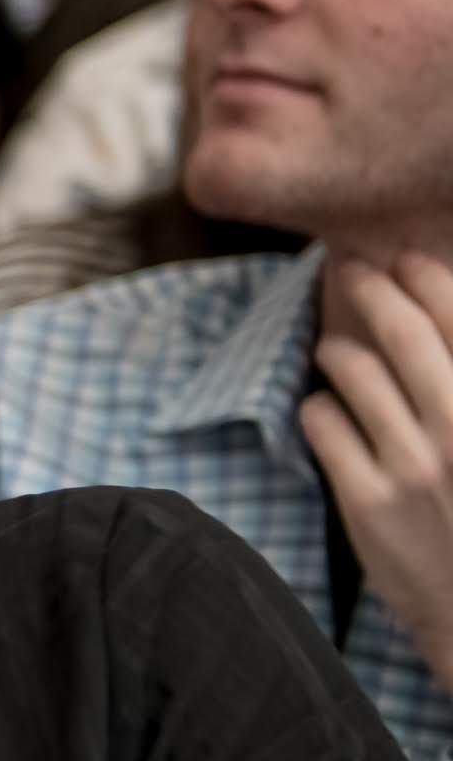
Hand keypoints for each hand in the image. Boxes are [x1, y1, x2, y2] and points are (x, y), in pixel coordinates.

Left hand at [303, 249, 452, 684]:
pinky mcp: (367, 502)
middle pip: (402, 331)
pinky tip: (327, 406)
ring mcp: (413, 465)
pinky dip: (321, 406)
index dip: (427, 277)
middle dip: (371, 287)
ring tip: (334, 346)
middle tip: (351, 266)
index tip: (406, 258)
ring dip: (338, 348)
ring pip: (353, 371)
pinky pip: (323, 424)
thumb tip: (441, 329)